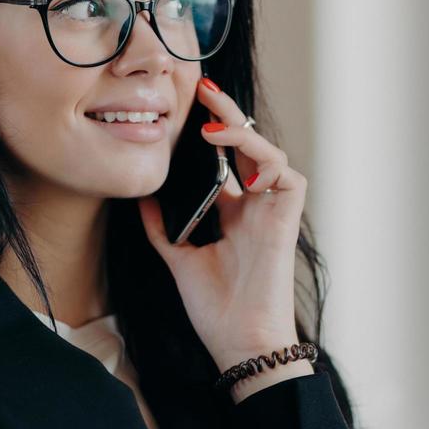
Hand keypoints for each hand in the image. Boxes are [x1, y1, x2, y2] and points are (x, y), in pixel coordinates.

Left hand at [137, 77, 306, 373]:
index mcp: (234, 213)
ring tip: (209, 125)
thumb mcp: (178, 259)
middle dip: (225, 114)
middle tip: (201, 88)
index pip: (224, 159)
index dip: (209, 133)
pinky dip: (261, 158)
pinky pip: (283, 171)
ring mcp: (273, 209)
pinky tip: (232, 159)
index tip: (186, 108)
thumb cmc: (217, 308)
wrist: (240, 340)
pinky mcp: (288, 216)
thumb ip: (163, 226)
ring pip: (266, 151)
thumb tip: (141, 196)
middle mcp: (256, 205)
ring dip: (240, 132)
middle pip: (246, 146)